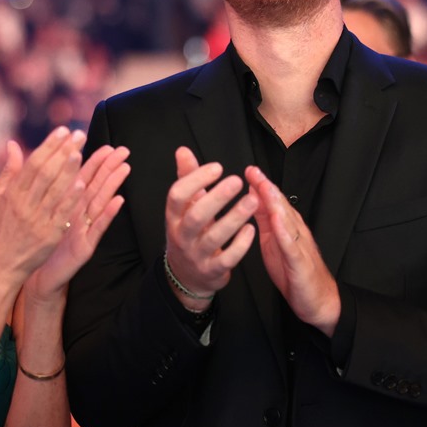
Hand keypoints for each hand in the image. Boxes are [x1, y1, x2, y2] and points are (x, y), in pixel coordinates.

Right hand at [0, 127, 86, 284]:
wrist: (3, 264)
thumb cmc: (1, 227)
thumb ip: (8, 170)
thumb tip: (12, 143)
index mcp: (12, 194)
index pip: (32, 164)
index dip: (49, 146)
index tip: (62, 130)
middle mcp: (24, 205)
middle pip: (45, 173)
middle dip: (62, 152)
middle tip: (78, 135)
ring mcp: (37, 221)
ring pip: (54, 191)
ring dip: (68, 170)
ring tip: (80, 151)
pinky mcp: (49, 236)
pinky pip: (61, 214)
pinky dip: (70, 199)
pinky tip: (81, 184)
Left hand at [27, 143, 129, 300]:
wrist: (39, 274)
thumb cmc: (41, 242)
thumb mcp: (42, 213)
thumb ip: (44, 189)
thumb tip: (43, 164)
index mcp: (68, 204)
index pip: (83, 177)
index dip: (94, 161)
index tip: (106, 145)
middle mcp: (79, 214)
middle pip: (96, 186)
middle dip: (109, 167)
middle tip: (123, 150)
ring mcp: (85, 229)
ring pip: (100, 202)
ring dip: (113, 185)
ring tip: (125, 168)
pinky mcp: (86, 246)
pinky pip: (98, 228)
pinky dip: (108, 214)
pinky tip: (119, 201)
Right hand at [163, 147, 257, 308]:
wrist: (187, 276)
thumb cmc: (189, 233)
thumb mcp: (184, 208)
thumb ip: (186, 179)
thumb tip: (183, 150)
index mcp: (173, 217)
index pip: (177, 196)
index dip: (195, 180)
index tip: (217, 167)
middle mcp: (182, 236)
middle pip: (196, 216)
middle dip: (217, 198)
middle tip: (237, 181)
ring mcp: (196, 255)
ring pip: (214, 237)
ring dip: (234, 218)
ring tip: (253, 200)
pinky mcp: (212, 270)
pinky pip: (227, 258)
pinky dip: (240, 244)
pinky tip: (252, 228)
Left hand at [245, 165, 339, 335]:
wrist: (318, 300)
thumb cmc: (294, 272)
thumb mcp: (273, 242)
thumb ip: (265, 222)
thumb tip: (253, 200)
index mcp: (287, 228)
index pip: (274, 202)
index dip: (262, 185)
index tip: (249, 170)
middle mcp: (295, 232)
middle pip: (281, 205)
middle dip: (267, 187)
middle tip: (253, 171)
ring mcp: (299, 245)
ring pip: (287, 220)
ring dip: (275, 202)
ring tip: (263, 187)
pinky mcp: (300, 262)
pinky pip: (292, 245)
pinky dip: (284, 232)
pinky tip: (276, 221)